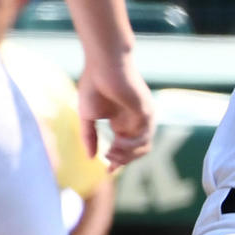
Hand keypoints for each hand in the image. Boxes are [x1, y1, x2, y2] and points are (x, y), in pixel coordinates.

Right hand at [76, 53, 153, 169]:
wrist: (104, 63)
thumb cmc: (94, 84)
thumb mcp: (87, 116)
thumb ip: (89, 136)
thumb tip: (90, 157)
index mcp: (123, 122)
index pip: (126, 148)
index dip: (118, 162)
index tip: (108, 171)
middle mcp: (135, 122)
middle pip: (138, 152)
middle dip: (123, 161)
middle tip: (109, 162)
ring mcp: (143, 117)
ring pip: (144, 147)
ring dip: (127, 156)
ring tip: (111, 153)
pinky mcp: (147, 112)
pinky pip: (144, 136)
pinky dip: (131, 145)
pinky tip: (117, 143)